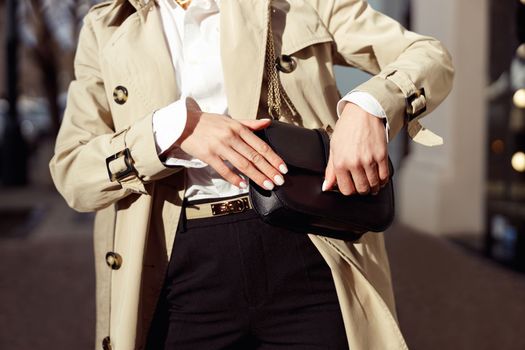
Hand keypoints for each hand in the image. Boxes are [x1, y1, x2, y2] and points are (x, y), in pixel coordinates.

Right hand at [173, 99, 287, 189]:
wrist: (184, 123)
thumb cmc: (209, 123)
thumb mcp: (231, 120)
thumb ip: (250, 123)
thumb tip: (267, 122)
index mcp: (238, 128)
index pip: (261, 145)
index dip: (274, 158)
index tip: (283, 168)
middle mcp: (231, 136)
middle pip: (254, 157)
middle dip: (269, 170)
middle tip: (279, 181)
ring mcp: (219, 146)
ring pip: (242, 164)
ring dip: (256, 176)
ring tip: (267, 185)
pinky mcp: (208, 155)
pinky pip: (223, 169)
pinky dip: (234, 178)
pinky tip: (243, 185)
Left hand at [323, 102, 388, 195]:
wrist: (362, 112)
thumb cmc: (347, 128)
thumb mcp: (334, 148)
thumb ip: (330, 170)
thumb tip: (326, 186)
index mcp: (340, 162)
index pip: (346, 189)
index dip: (349, 191)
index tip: (350, 187)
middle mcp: (355, 163)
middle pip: (361, 189)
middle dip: (361, 190)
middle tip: (361, 185)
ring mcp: (369, 160)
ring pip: (374, 185)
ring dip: (373, 187)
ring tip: (371, 184)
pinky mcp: (382, 156)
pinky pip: (384, 176)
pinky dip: (382, 181)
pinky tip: (379, 178)